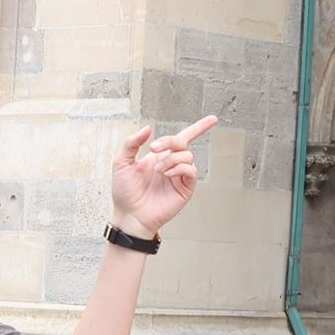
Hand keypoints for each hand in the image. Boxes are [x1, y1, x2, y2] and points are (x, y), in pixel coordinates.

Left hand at [108, 116, 218, 237]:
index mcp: (159, 156)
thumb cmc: (125, 192)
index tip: (212, 119)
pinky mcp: (184, 189)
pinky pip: (191, 171)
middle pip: (183, 142)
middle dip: (169, 141)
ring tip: (159, 170)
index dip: (199, 127)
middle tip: (154, 148)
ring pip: (187, 156)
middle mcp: (171, 164)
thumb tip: (147, 128)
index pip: (182, 138)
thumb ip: (132, 142)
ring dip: (172, 159)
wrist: (129, 214)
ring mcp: (179, 176)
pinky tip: (168, 174)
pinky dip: (180, 168)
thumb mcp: (121, 162)